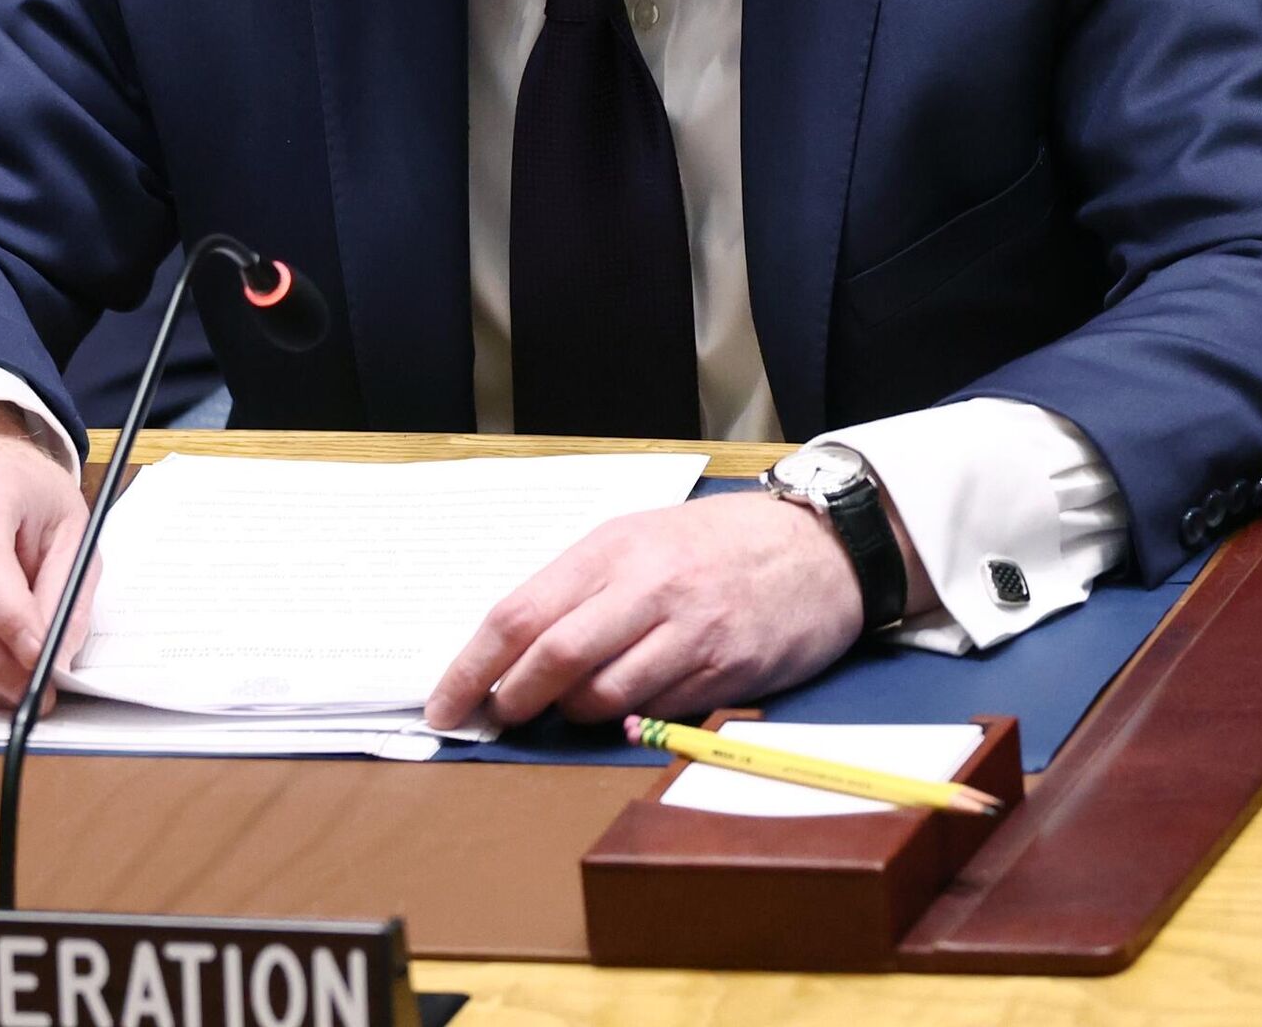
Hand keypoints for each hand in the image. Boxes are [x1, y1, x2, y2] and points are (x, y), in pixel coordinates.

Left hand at [425, 492, 873, 729]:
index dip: (471, 667)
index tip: (443, 705)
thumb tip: (514, 651)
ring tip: (567, 709)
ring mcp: (688, 632)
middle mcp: (647, 586)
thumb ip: (582, 587)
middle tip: (494, 720)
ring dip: (569, 716)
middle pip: (553, 658)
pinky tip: (622, 711)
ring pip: (600, 696)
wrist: (817, 548)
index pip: (520, 613)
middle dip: (512, 701)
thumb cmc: (715, 544)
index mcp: (612, 547)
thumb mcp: (641, 538)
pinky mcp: (725, 671)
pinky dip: (625, 722)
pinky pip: (654, 713)